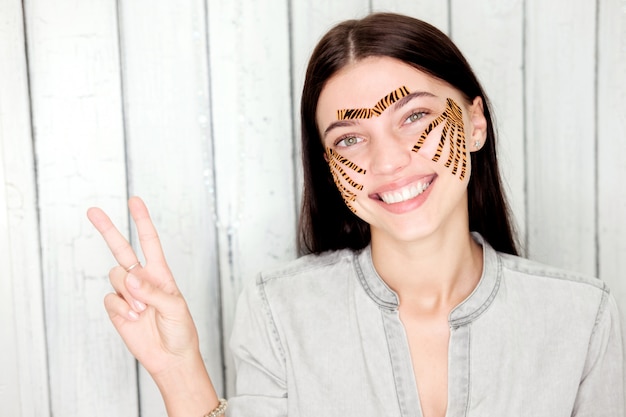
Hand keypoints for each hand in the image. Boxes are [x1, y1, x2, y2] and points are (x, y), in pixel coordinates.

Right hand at [87, 197, 199, 377]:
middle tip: (92, 211)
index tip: (134, 201)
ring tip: (142, 309)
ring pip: (115, 277)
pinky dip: (121, 309)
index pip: (149, 242)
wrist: (170, 357)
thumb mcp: (175, 307)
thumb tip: (130, 277)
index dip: (142, 221)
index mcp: (160, 273)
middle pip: (120, 249)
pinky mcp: (117, 310)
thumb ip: (153, 291)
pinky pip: (110, 300)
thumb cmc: (180, 330)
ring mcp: (128, 294)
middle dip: (107, 230)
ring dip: (128, 292)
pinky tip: (134, 318)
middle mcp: (142, 279)